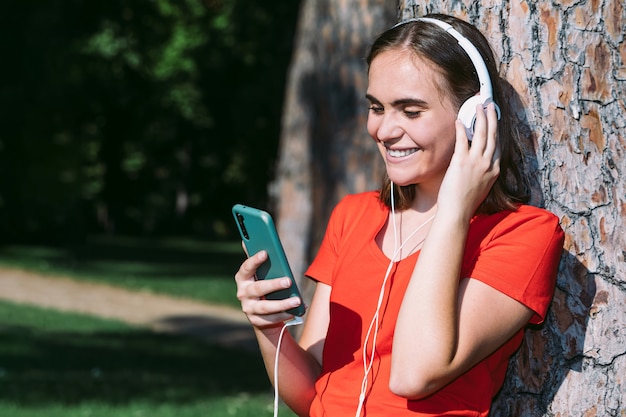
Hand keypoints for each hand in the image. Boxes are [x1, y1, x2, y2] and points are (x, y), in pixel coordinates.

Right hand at [234, 249, 302, 328]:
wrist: (261, 312)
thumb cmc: (263, 285)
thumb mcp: (260, 272)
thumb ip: (258, 260)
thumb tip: (249, 240)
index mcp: (242, 277)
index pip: (246, 268)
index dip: (254, 260)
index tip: (265, 253)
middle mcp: (242, 293)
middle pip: (258, 288)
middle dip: (274, 284)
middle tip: (289, 281)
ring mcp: (248, 308)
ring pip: (266, 307)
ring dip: (282, 304)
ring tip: (297, 300)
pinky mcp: (256, 321)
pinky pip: (271, 319)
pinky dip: (284, 315)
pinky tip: (296, 311)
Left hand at [437, 103, 499, 220]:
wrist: (457, 212)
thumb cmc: (466, 202)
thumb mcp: (482, 186)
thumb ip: (483, 173)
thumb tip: (478, 164)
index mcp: (494, 170)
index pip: (498, 145)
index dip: (496, 130)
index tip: (495, 120)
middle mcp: (488, 164)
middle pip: (492, 135)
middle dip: (491, 118)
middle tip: (489, 106)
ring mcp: (475, 162)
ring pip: (481, 134)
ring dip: (480, 118)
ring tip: (478, 106)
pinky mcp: (461, 162)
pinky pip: (463, 140)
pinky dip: (462, 129)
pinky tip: (459, 121)